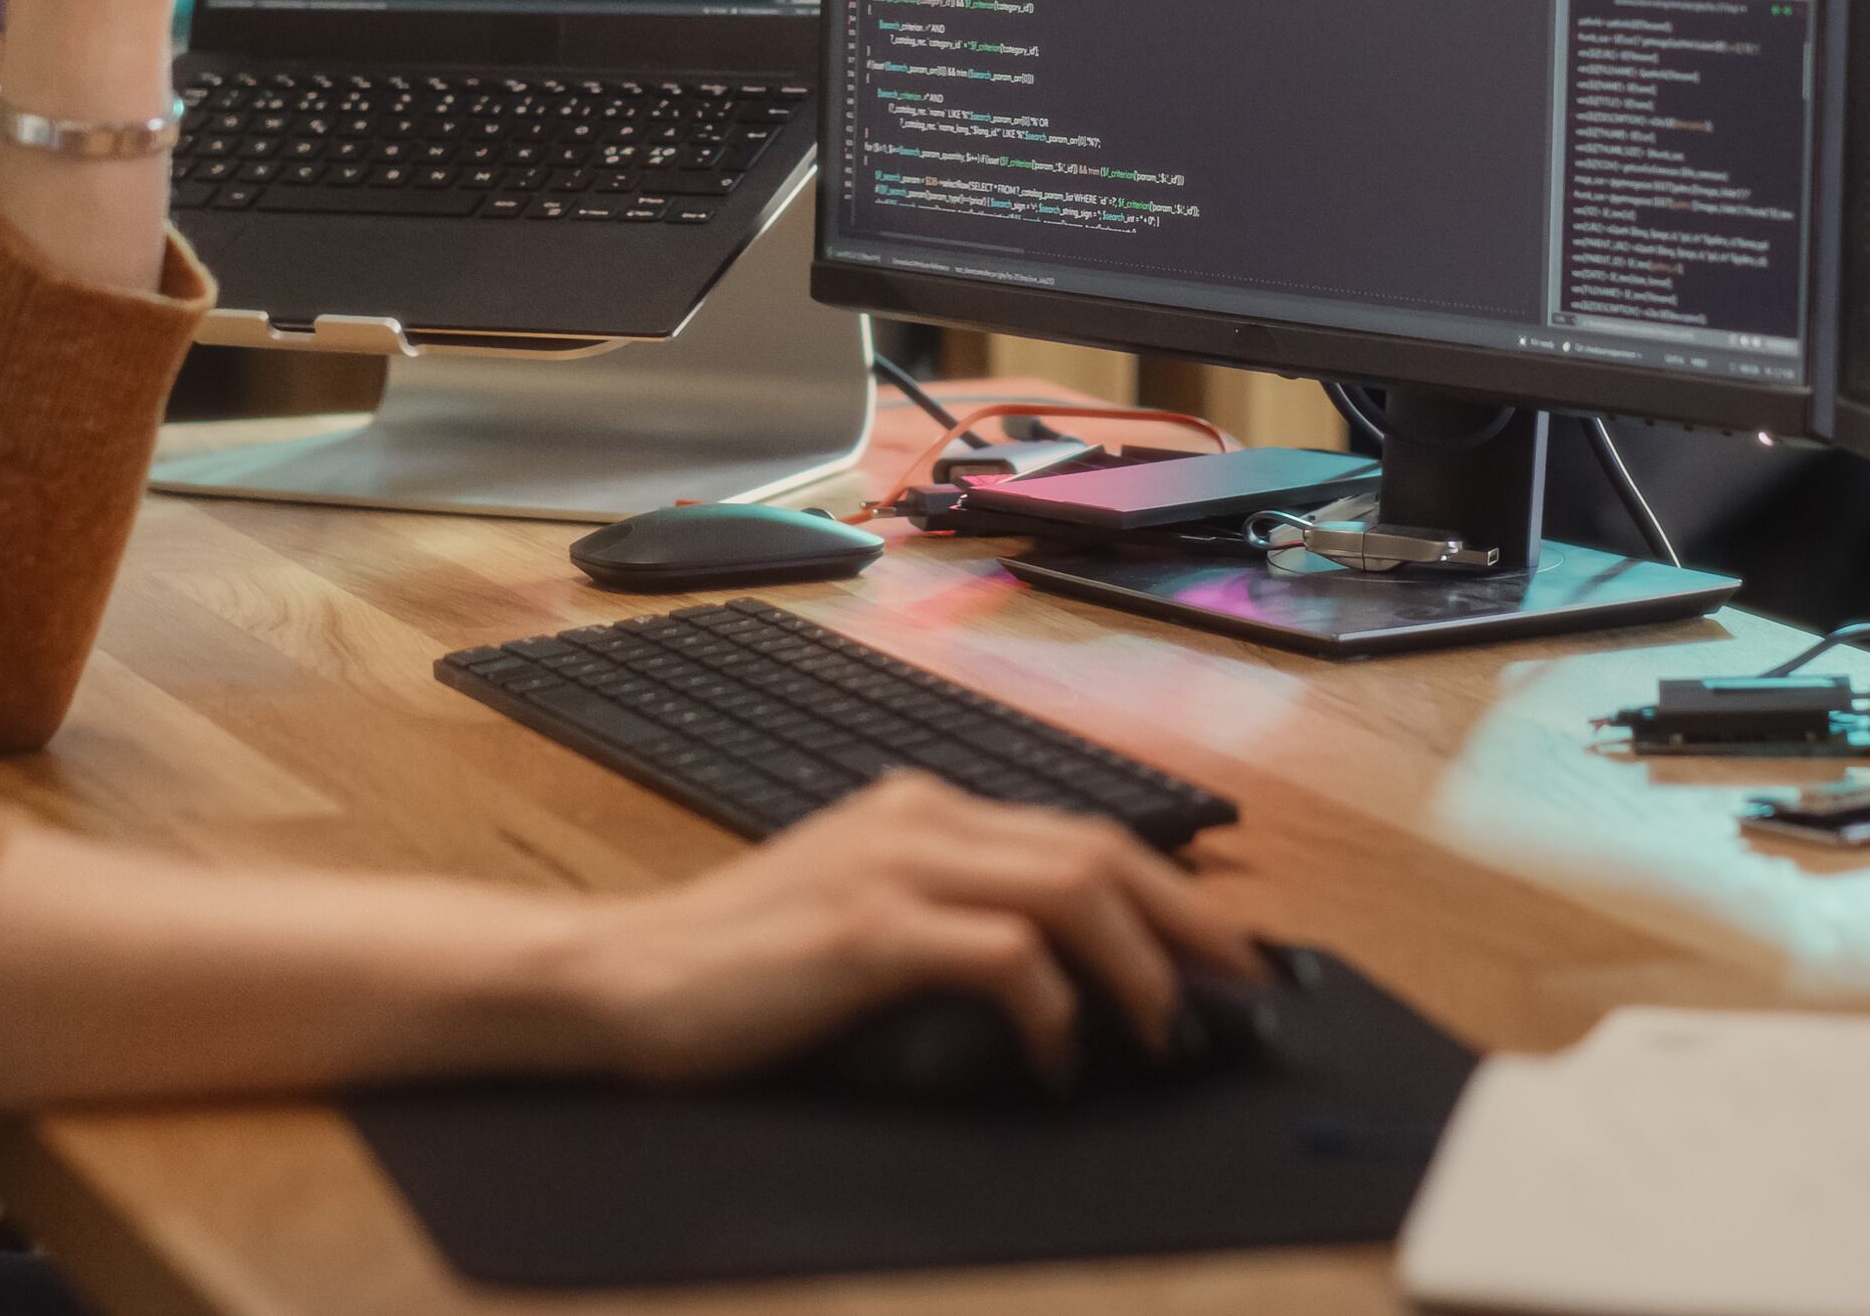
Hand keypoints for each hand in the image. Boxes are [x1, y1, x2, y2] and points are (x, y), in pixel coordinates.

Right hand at [552, 775, 1264, 1086]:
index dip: (1170, 893)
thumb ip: (947, 915)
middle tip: (1243, 989)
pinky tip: (1057, 1060)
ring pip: (1070, 889)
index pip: (1080, 833)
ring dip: (1138, 968)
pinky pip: (1006, 956)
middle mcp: (921, 817)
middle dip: (1188, 922)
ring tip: (1162, 1034)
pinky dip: (1054, 1009)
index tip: (1226, 953)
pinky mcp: (870, 928)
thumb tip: (1059, 973)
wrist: (627, 979)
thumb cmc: (741, 969)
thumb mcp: (859, 915)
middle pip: (1099, 850)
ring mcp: (895, 865)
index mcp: (922, 808)